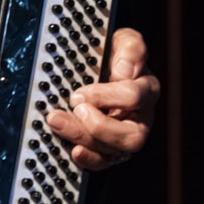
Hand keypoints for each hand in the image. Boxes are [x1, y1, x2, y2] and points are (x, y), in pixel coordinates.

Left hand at [44, 27, 158, 171]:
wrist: (102, 68)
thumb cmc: (114, 56)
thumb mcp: (123, 41)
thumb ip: (131, 47)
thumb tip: (124, 70)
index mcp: (146, 90)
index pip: (134, 97)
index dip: (105, 96)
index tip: (80, 92)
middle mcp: (140, 118)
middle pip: (132, 136)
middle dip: (99, 127)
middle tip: (74, 109)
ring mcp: (124, 137)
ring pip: (114, 151)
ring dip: (83, 137)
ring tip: (57, 121)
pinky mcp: (109, 149)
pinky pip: (103, 162)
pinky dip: (89, 160)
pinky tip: (74, 151)